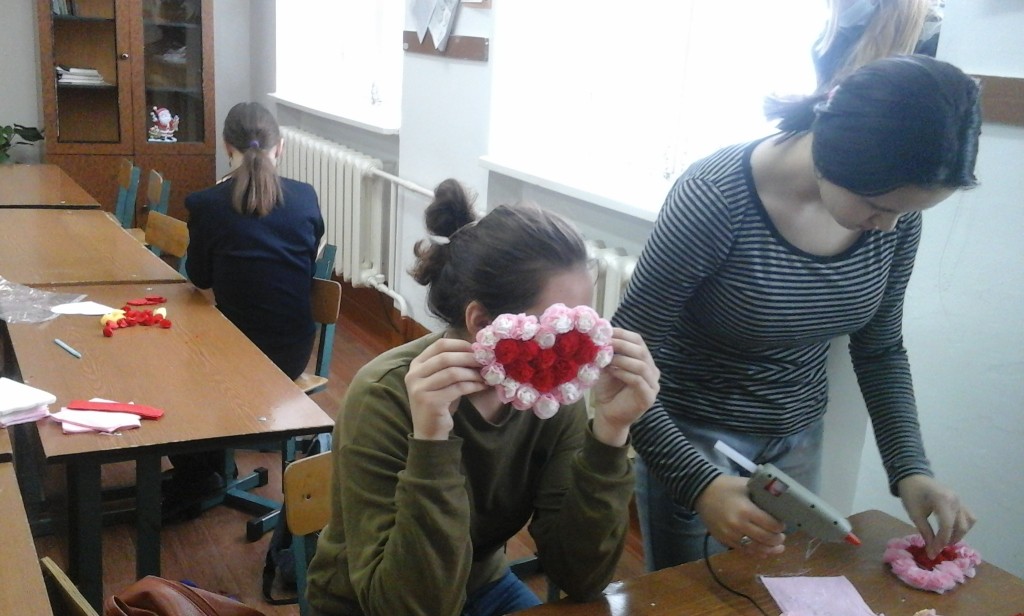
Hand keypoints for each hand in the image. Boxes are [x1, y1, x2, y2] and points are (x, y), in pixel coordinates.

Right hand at [405, 338, 486, 440]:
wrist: (429, 432)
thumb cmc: (440, 402)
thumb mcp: (442, 380)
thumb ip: (452, 365)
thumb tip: (478, 350)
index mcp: (416, 364)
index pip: (440, 345)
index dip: (460, 345)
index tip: (477, 350)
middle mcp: (414, 374)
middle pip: (446, 357)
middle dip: (469, 358)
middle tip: (486, 361)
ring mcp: (419, 388)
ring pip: (453, 372)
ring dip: (473, 373)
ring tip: (486, 375)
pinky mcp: (430, 402)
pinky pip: (457, 388)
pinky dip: (473, 385)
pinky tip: (482, 386)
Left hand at [590, 328, 659, 446]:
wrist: (608, 415)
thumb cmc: (608, 390)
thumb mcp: (606, 367)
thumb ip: (607, 353)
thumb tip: (600, 335)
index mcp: (644, 360)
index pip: (638, 340)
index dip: (623, 334)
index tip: (606, 331)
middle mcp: (652, 371)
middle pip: (641, 350)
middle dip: (621, 344)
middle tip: (605, 342)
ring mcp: (653, 385)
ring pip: (641, 365)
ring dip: (622, 359)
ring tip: (606, 358)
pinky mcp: (649, 397)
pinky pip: (638, 381)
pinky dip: (624, 373)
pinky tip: (612, 371)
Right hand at [694, 475, 786, 555]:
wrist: (701, 492)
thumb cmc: (726, 486)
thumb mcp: (746, 485)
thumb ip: (762, 493)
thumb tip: (780, 500)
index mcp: (746, 510)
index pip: (771, 525)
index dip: (780, 527)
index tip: (783, 525)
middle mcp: (739, 526)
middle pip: (765, 539)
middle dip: (777, 540)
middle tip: (782, 537)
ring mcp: (730, 535)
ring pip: (755, 548)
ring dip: (769, 550)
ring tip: (778, 548)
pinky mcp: (724, 540)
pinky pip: (743, 550)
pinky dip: (755, 552)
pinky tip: (763, 552)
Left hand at [898, 474, 975, 558]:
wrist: (913, 477)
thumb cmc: (911, 494)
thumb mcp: (915, 514)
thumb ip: (925, 533)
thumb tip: (932, 552)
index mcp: (943, 500)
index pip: (947, 526)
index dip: (941, 541)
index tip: (933, 552)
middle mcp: (955, 500)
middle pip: (960, 527)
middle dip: (949, 540)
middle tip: (936, 547)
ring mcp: (960, 500)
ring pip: (967, 523)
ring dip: (958, 535)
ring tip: (944, 540)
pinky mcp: (960, 502)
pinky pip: (968, 517)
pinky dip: (962, 527)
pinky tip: (951, 531)